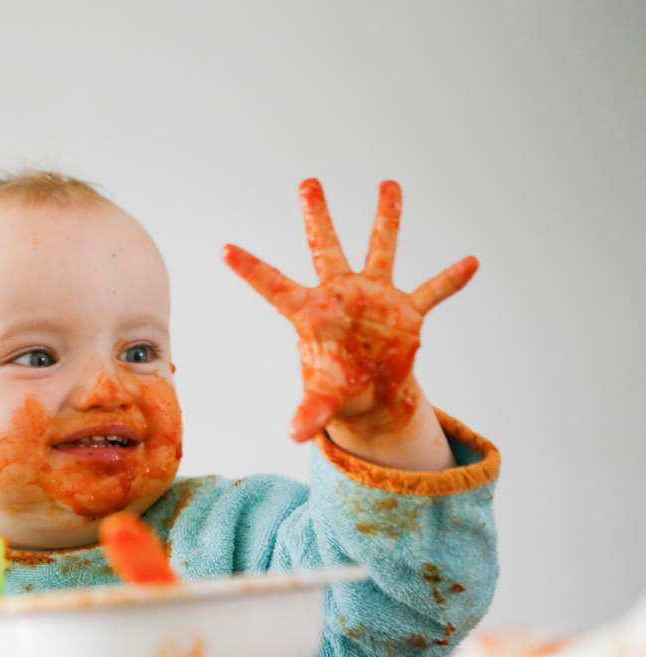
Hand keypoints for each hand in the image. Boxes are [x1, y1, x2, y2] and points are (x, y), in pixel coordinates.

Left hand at [223, 180, 476, 442]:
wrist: (371, 393)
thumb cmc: (338, 389)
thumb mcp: (323, 401)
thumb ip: (310, 412)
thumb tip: (295, 435)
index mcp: (310, 314)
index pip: (274, 287)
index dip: (250, 270)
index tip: (224, 250)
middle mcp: (340, 296)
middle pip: (325, 248)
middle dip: (317, 217)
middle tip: (308, 182)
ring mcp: (374, 298)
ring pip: (380, 250)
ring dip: (386, 218)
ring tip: (389, 184)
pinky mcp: (406, 311)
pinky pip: (433, 292)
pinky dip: (451, 280)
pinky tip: (471, 262)